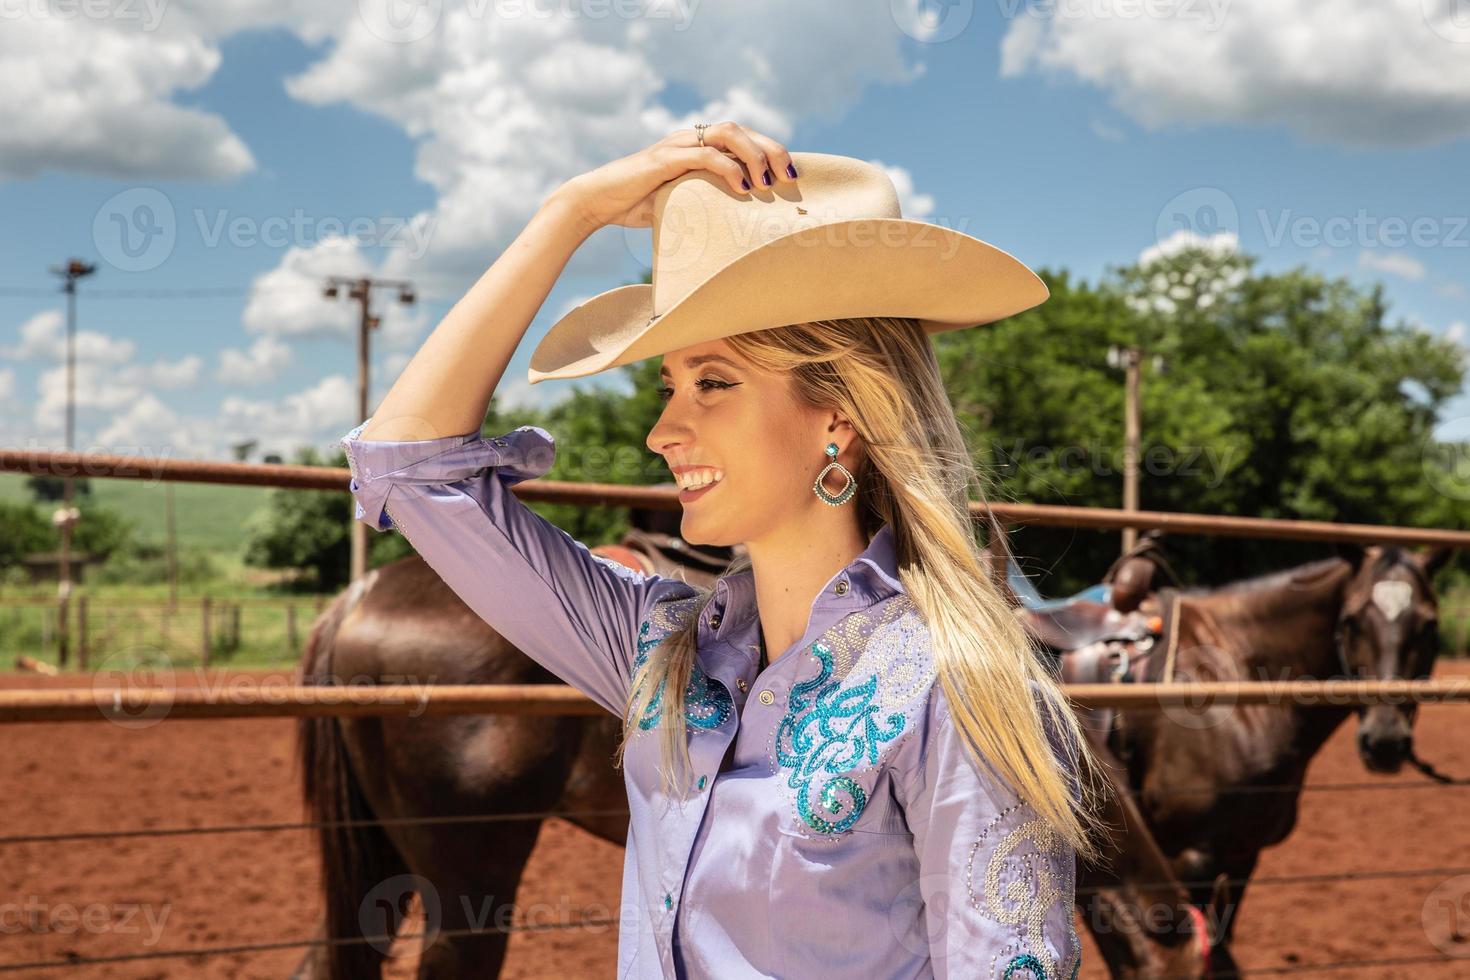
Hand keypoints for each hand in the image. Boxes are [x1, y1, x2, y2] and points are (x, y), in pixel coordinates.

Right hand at [559, 123, 797, 230]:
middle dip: (771, 149)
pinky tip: (742, 188)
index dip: (769, 151)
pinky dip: (728, 169)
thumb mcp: (679, 204)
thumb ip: (704, 204)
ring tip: (767, 182)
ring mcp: (677, 146)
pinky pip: (704, 155)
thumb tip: (735, 230)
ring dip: (754, 155)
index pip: (741, 138)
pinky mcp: (665, 159)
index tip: (790, 175)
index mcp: (695, 147)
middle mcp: (689, 140)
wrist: (597, 202)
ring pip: (727, 134)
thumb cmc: (636, 206)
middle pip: (741, 130)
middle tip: (790, 176)